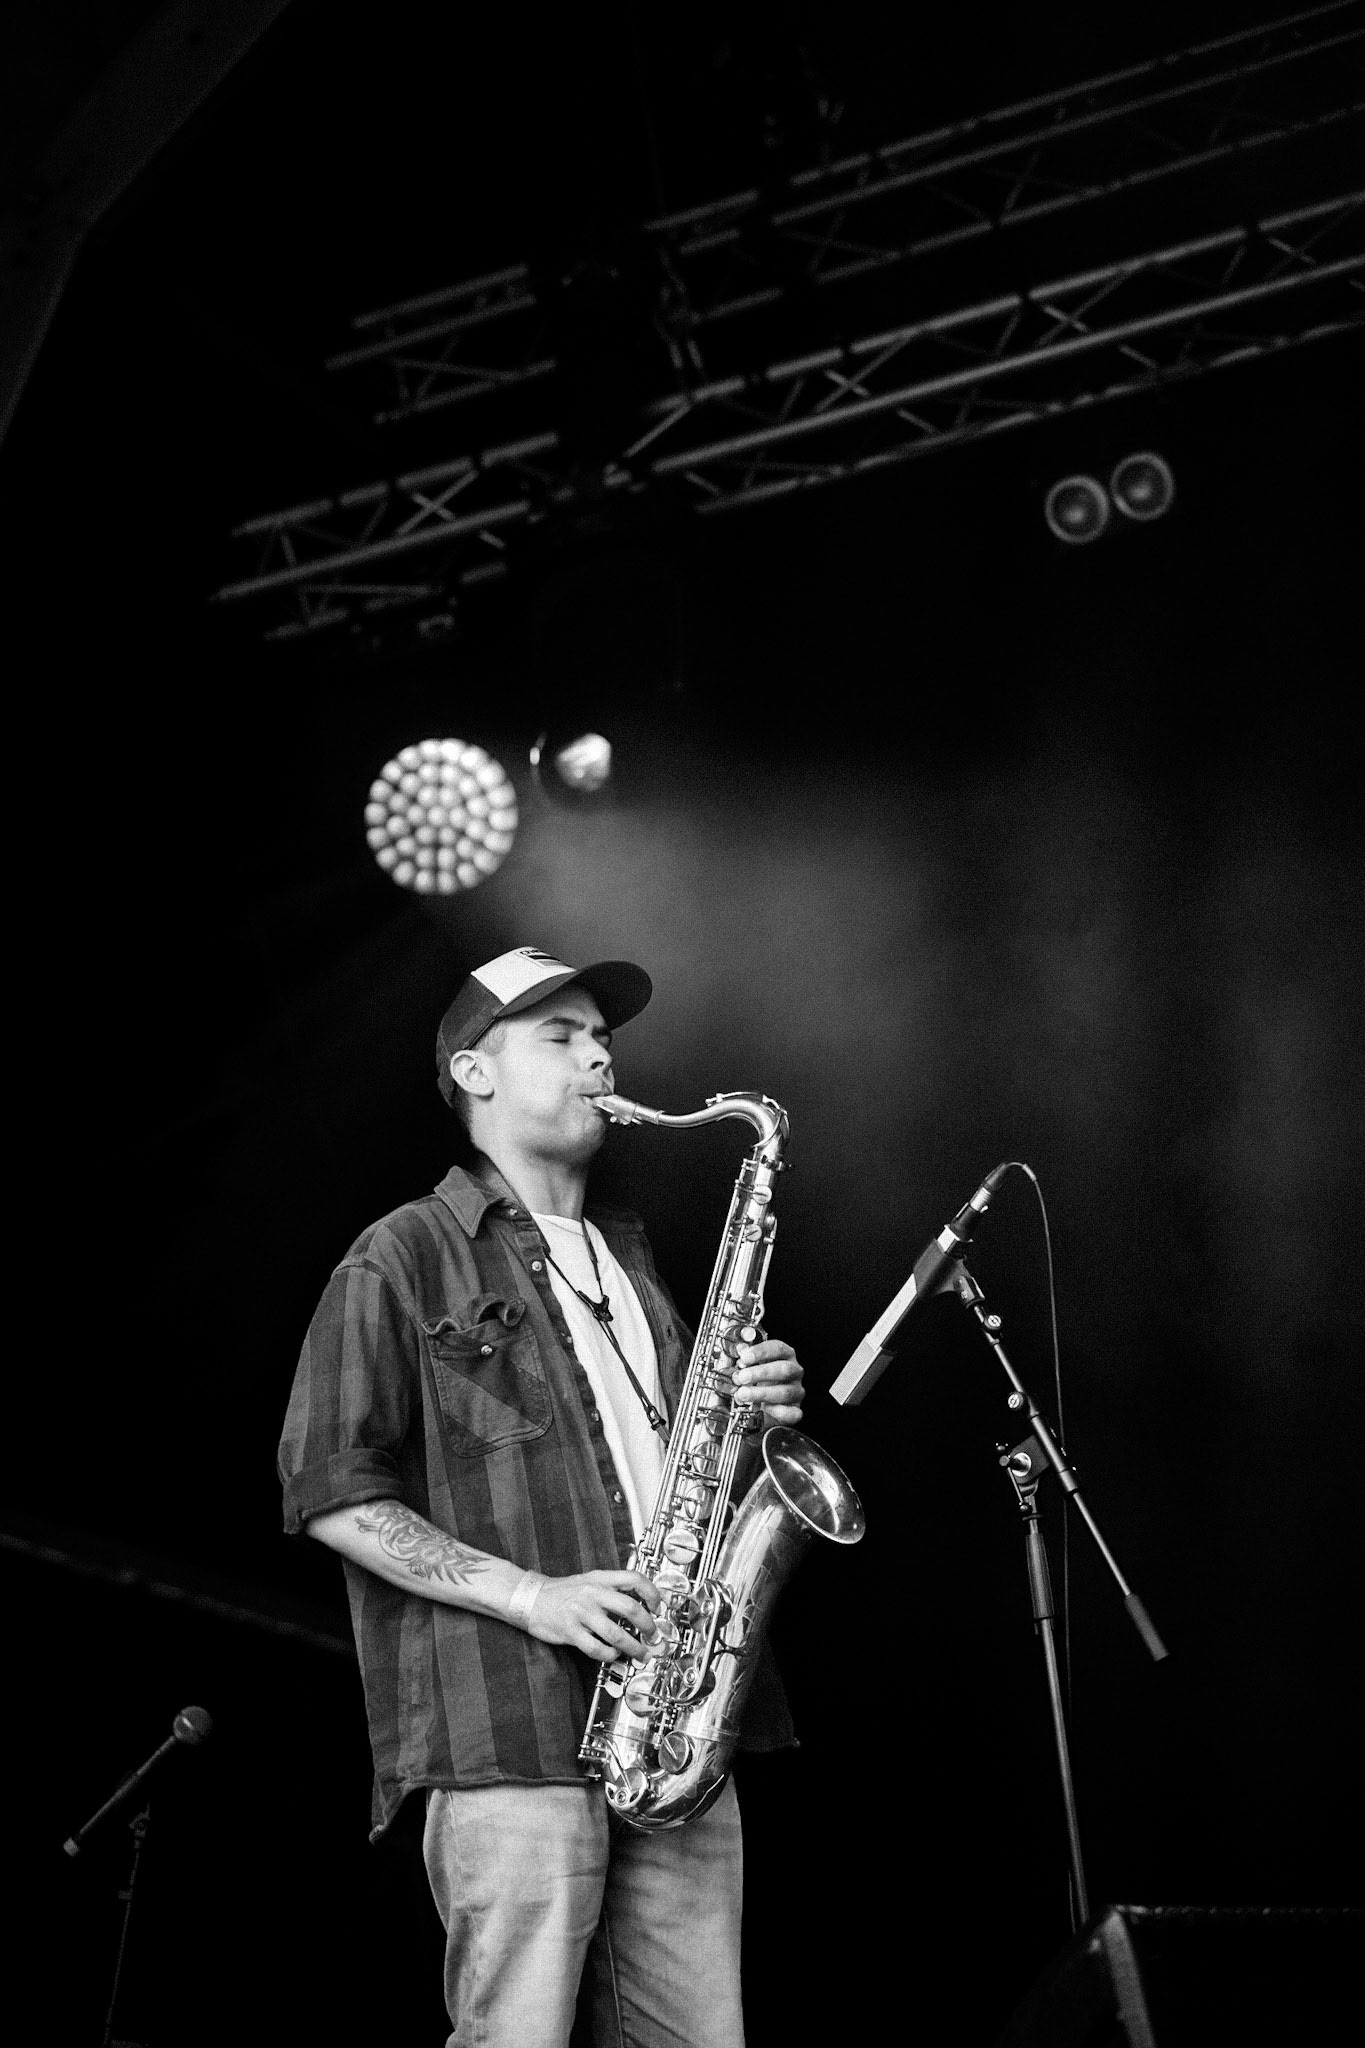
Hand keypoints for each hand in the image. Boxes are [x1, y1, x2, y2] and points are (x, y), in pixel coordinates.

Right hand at [526, 1569, 661, 1657]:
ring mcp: (580, 1612)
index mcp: (600, 1578)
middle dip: (648, 1626)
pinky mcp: (570, 1631)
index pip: (634, 1578)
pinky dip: (609, 1654)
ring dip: (634, 1647)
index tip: (660, 1606)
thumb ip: (611, 1589)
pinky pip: (596, 1648)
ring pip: (616, 1633)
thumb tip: (641, 1604)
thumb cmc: (562, 1592)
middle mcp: (592, 1593)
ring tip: (641, 1654)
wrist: (530, 1598)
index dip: (652, 1592)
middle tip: (654, 1636)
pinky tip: (613, 1654)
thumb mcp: (589, 1580)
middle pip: (630, 1609)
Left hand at [734, 1338, 803, 1426]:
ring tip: (743, 1394)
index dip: (761, 1352)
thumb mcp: (752, 1365)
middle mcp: (794, 1372)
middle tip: (741, 1377)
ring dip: (761, 1393)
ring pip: (785, 1392)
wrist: (765, 1403)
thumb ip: (746, 1358)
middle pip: (784, 1369)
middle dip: (760, 1373)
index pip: (778, 1349)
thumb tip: (740, 1350)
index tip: (744, 1357)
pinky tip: (763, 1408)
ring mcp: (797, 1391)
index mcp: (786, 1355)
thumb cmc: (759, 1379)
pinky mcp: (796, 1409)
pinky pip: (791, 1412)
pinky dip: (777, 1411)